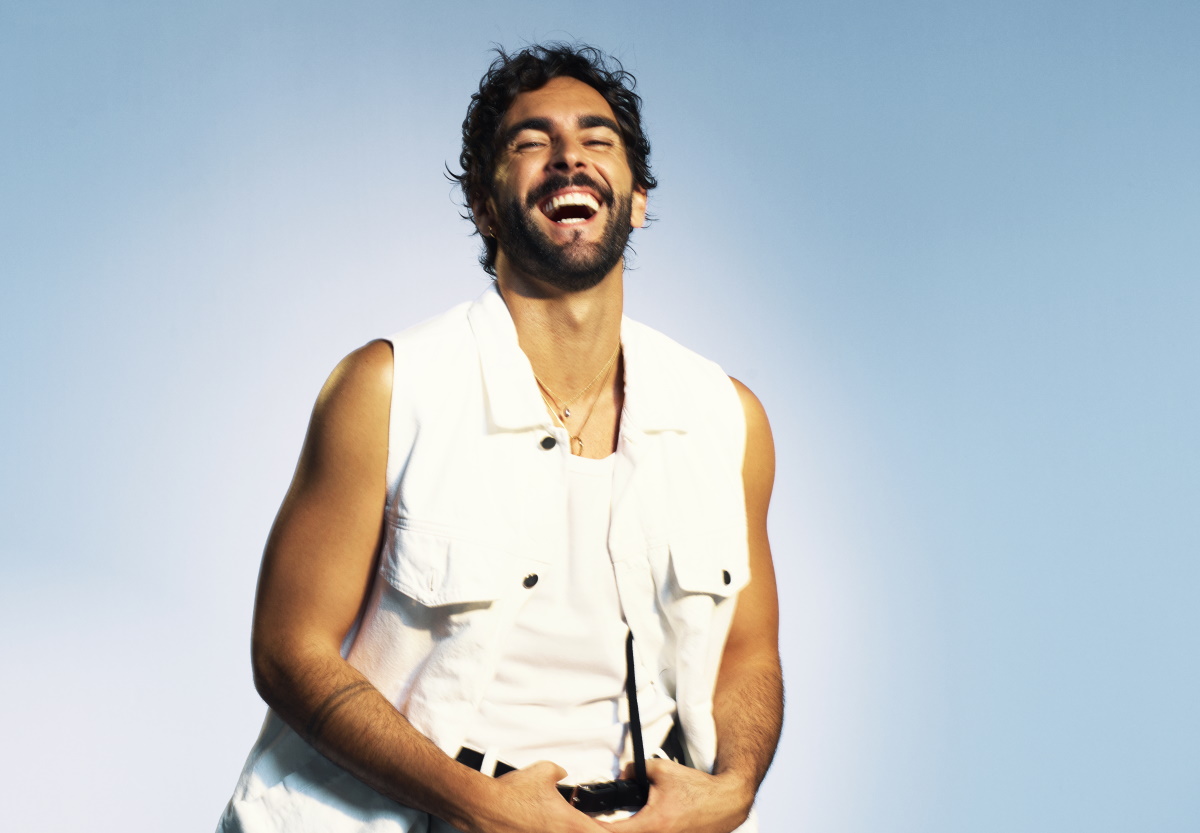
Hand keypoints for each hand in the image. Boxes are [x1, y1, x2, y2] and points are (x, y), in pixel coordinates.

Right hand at [471, 760, 611, 832]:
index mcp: (572, 825)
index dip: (617, 831)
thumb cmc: (511, 794)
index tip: (623, 827)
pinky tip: (551, 829)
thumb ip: (561, 773)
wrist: (484, 807)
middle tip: (598, 825)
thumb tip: (564, 774)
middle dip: (597, 831)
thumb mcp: (544, 771)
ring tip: (571, 826)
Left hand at [600, 759, 753, 832]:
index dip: (593, 827)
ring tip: (611, 823)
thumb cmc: (697, 790)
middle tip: (595, 821)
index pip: (612, 832)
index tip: (581, 821)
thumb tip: (623, 773)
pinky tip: (632, 826)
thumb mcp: (662, 770)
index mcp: (652, 824)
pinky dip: (639, 832)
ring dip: (623, 831)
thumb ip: (636, 770)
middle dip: (605, 830)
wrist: (725, 802)